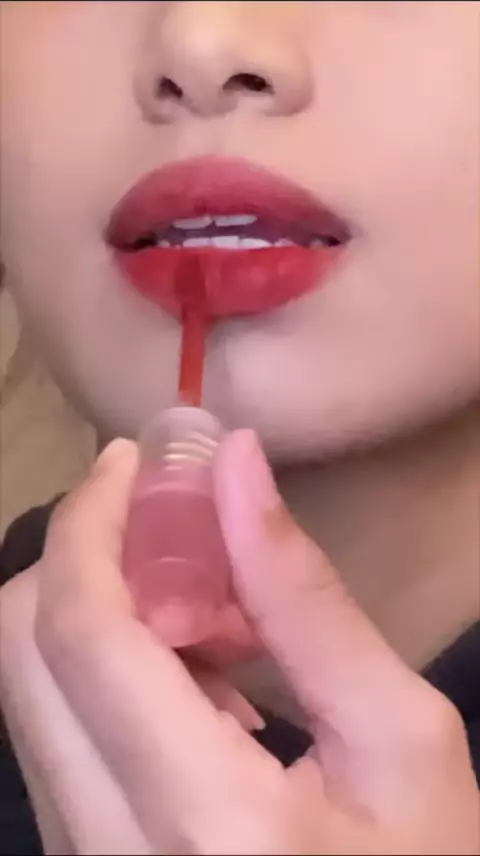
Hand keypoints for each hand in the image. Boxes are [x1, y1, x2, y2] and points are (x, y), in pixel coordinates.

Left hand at [1, 435, 477, 854]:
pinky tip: (199, 683)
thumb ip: (307, 598)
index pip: (85, 635)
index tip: (133, 461)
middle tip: (174, 526)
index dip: (92, 523)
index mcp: (204, 821)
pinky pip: (56, 735)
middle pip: (23, 652)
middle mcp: (104, 851)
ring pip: (32, 691)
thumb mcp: (401, 737)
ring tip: (215, 619)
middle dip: (87, 555)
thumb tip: (236, 464)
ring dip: (103, 612)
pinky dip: (107, 671)